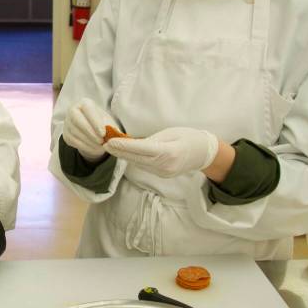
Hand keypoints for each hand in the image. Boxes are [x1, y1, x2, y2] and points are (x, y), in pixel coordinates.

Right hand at [62, 98, 116, 161]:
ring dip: (89, 141)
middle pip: (77, 120)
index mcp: (84, 103)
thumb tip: (115, 134)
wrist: (92, 130)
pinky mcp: (66, 135)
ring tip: (101, 146)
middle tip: (101, 141)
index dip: (95, 121)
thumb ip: (110, 126)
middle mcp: (73, 110)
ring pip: (75, 132)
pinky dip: (86, 146)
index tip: (103, 133)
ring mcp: (67, 123)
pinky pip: (74, 141)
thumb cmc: (102, 123)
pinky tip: (95, 149)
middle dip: (90, 132)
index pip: (87, 109)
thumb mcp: (108, 121)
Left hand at [104, 127, 218, 178]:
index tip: (110, 142)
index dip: (124, 146)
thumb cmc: (188, 137)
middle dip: (119, 152)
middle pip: (136, 159)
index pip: (142, 149)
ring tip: (111, 146)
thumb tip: (133, 143)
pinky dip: (134, 159)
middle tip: (104, 144)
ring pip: (138, 164)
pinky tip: (125, 153)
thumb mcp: (171, 132)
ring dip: (124, 156)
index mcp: (169, 152)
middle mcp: (165, 166)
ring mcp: (163, 173)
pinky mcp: (162, 175)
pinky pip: (144, 166)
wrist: (203, 153)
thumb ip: (152, 139)